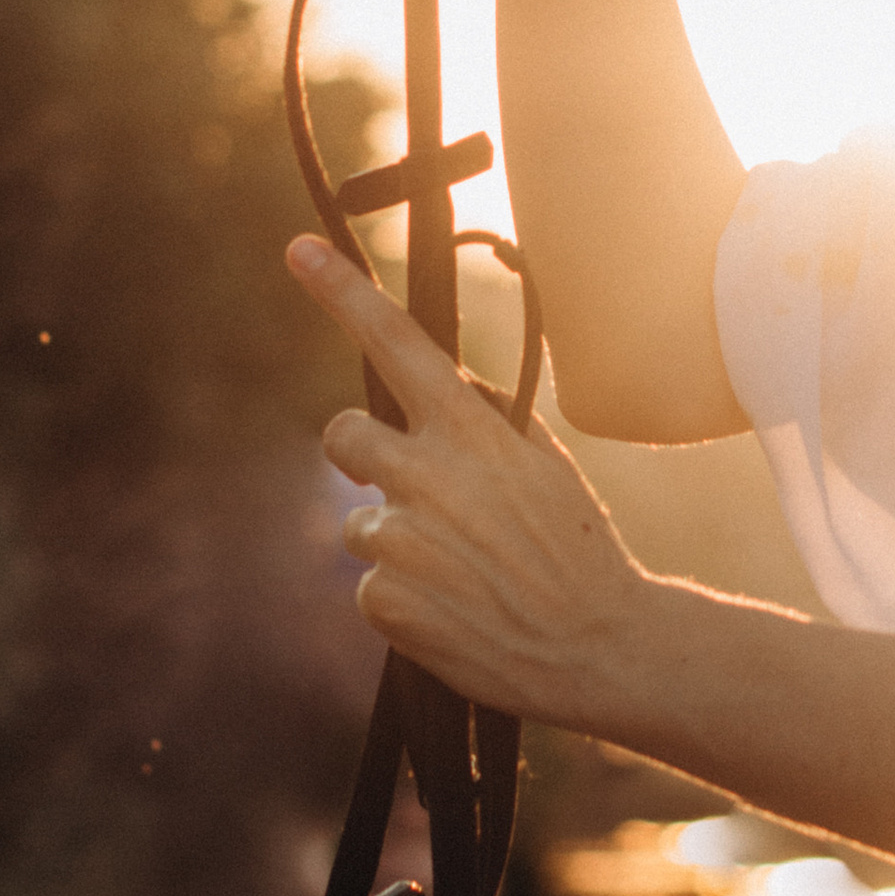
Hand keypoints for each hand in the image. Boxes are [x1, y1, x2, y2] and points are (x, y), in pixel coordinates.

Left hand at [288, 234, 656, 726]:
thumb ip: (488, 417)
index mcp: (470, 430)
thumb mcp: (544, 462)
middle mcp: (426, 473)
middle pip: (343, 434)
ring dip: (397, 541)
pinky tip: (452, 610)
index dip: (343, 292)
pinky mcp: (383, 600)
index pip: (396, 342)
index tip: (299, 251)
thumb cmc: (575, 547)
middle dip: (362, 453)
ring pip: (359, 522)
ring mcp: (400, 538)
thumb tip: (448, 384)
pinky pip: (368, 585)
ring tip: (460, 571)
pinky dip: (402, 599)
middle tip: (411, 485)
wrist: (595, 645)